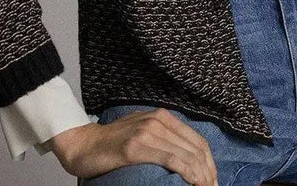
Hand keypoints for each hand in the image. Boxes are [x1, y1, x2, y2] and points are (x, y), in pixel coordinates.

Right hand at [50, 107, 218, 184]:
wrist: (83, 144)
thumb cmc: (113, 142)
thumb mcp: (143, 132)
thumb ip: (164, 138)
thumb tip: (186, 158)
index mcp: (162, 117)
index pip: (197, 139)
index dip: (209, 162)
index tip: (213, 179)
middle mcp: (158, 120)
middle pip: (195, 147)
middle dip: (208, 171)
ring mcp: (147, 132)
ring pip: (186, 154)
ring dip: (201, 175)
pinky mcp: (136, 147)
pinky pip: (170, 159)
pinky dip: (186, 172)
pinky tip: (194, 183)